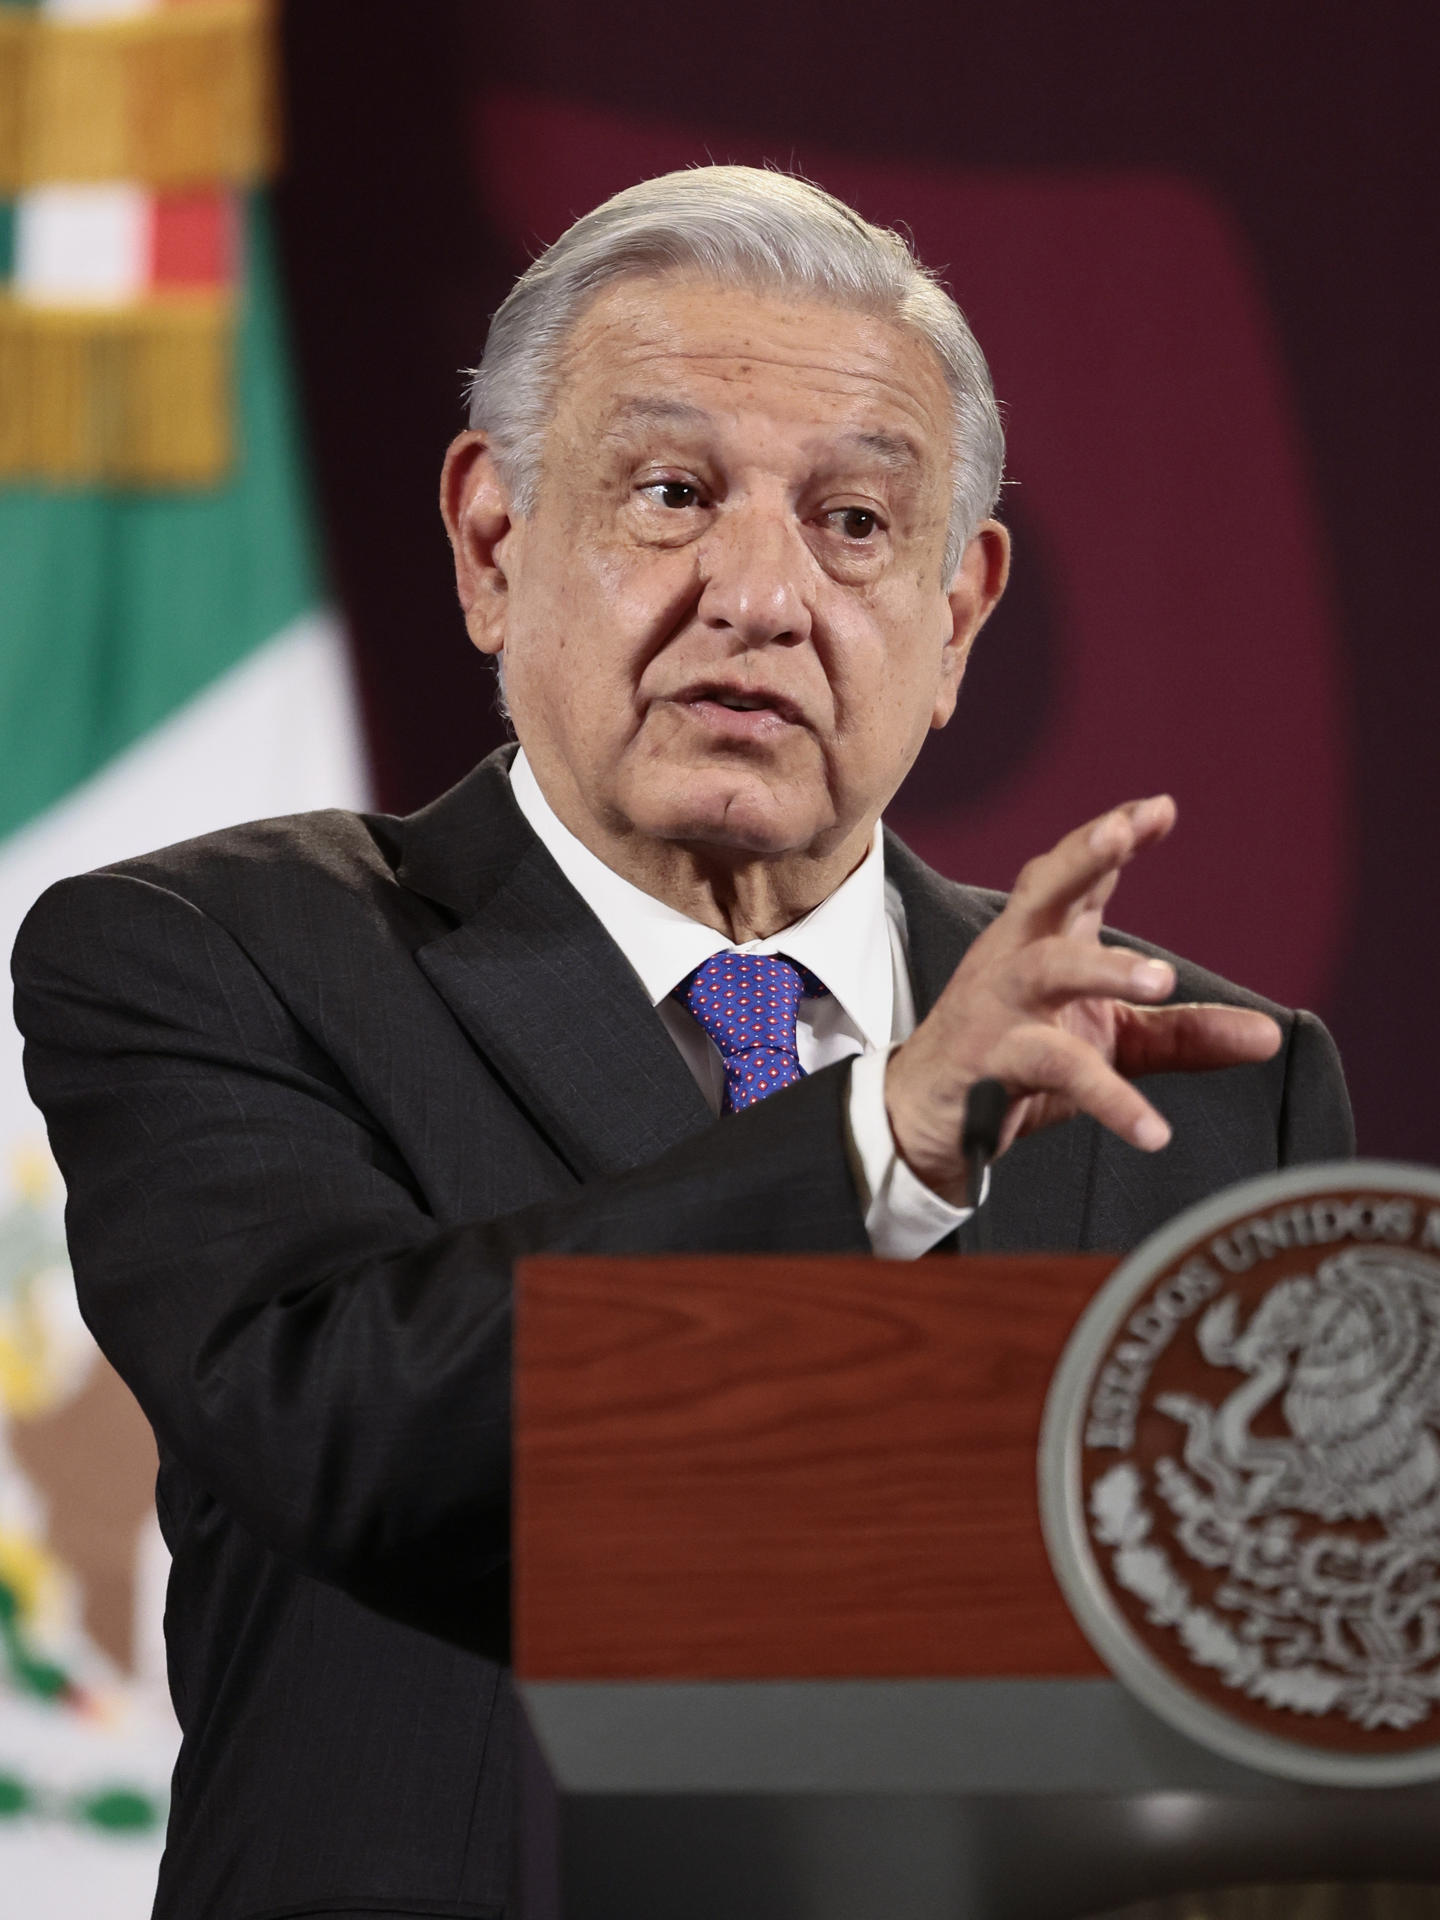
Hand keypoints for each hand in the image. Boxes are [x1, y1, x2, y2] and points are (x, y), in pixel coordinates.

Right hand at [885, 796, 1281, 1203]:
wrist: (928, 1116)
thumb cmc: (1016, 1059)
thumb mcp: (1110, 1041)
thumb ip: (1184, 1032)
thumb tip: (1269, 1037)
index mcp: (1040, 936)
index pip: (1078, 872)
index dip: (1116, 834)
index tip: (1161, 808)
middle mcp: (1015, 956)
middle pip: (1044, 889)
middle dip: (1082, 855)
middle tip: (1122, 832)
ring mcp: (1000, 1004)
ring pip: (1048, 968)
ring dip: (1103, 967)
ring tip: (1162, 979)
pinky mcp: (993, 1059)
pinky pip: (1058, 1071)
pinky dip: (1110, 1101)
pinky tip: (1153, 1130)